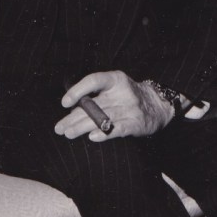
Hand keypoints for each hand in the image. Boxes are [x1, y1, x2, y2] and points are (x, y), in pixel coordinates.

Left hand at [55, 70, 173, 140]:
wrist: (158, 106)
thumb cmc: (127, 97)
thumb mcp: (114, 89)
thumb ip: (95, 96)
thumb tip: (70, 109)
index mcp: (115, 79)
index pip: (94, 80)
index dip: (78, 91)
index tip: (64, 103)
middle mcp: (123, 92)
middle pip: (95, 104)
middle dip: (74, 117)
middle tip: (59, 127)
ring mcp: (131, 108)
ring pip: (102, 118)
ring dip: (83, 127)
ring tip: (69, 133)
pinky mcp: (136, 124)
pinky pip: (118, 129)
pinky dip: (104, 133)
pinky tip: (92, 137)